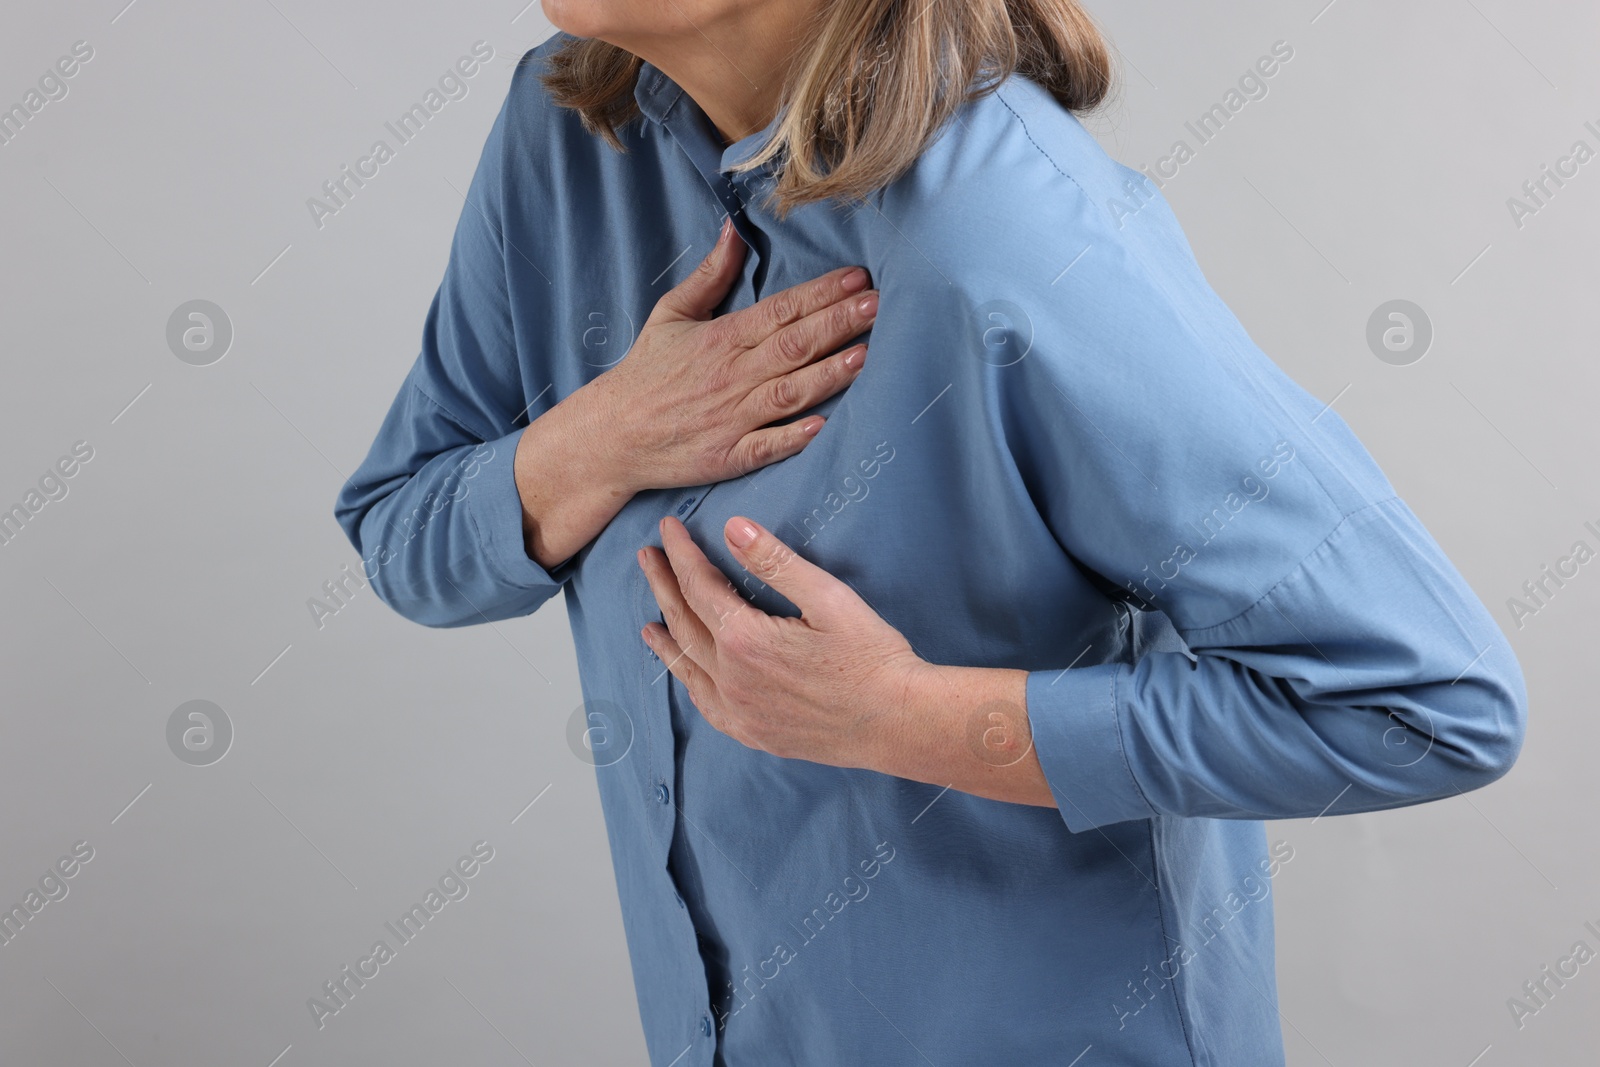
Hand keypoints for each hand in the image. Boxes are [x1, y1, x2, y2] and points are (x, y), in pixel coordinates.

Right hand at [593, 217, 878, 492]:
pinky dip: (793, 436)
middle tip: (878, 306)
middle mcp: (730, 376)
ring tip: (866, 354)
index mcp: (721, 339)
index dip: (821, 294)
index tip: (858, 278)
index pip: (780, 310)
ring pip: (788, 393)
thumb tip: (735, 228)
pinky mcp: (727, 457)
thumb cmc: (646, 372)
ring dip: (828, 375)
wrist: (610, 435)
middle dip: (838, 325)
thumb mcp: (671, 313)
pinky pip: (766, 447)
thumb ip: (711, 274)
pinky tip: (824, 424)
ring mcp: (730, 419)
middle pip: (792, 346)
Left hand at [637, 514, 925, 769]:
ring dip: (667, 639)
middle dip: (663, 585)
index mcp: (746, 639)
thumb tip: (734, 527)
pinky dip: (689, 684)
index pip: (699, 585)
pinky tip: (687, 677)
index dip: (682, 554)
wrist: (897, 721)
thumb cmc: (872, 656)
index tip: (668, 528)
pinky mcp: (754, 733)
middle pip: (683, 622)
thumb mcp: (828, 597)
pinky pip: (706, 706)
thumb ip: (775, 562)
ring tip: (648, 624)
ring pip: (688, 668)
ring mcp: (739, 711)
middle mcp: (732, 678)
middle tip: (646, 558)